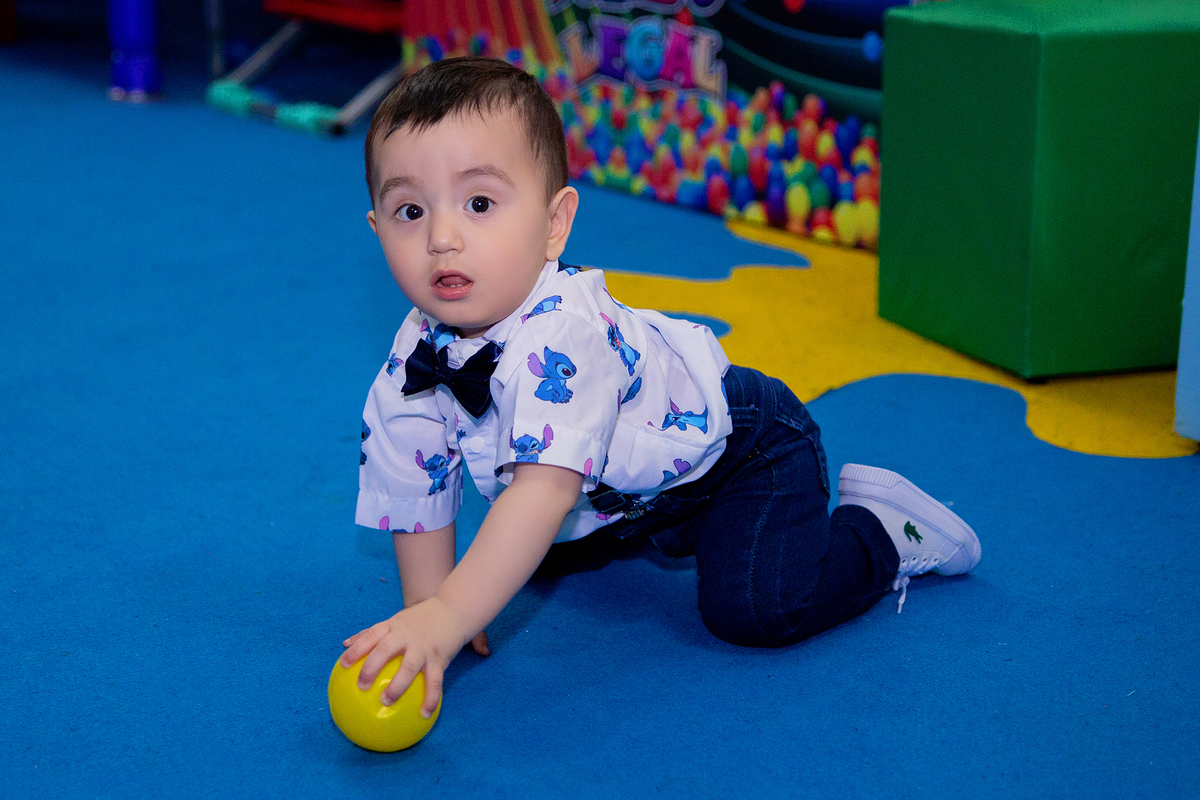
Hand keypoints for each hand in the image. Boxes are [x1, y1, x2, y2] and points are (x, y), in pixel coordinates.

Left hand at [340, 596, 475, 716]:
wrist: (453, 610)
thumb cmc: (419, 618)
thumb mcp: (395, 620)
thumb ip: (371, 632)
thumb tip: (344, 644)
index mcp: (393, 626)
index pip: (370, 636)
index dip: (356, 650)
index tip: (343, 665)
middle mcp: (406, 635)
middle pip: (385, 650)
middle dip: (371, 668)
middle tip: (361, 686)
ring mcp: (423, 647)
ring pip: (409, 667)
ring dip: (397, 686)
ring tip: (386, 702)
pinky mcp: (439, 658)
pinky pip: (434, 681)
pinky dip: (430, 699)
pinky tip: (424, 714)